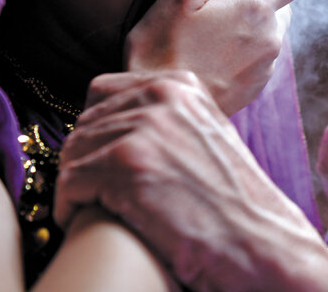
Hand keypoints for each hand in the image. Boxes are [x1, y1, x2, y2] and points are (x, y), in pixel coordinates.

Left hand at [55, 70, 327, 291]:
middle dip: (83, 160)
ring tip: (88, 208)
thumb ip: (169, 119)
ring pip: (73, 152)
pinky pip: (69, 182)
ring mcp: (145, 128)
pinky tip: (83, 220)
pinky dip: (68, 206)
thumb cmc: (234, 201)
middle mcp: (162, 97)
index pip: (103, 92)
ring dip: (75, 185)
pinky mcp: (127, 165)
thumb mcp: (207, 135)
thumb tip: (120, 123)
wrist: (259, 241)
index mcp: (181, 86)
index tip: (99, 158)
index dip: (96, 130)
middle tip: (91, 192)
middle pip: (85, 124)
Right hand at [124, 0, 305, 114]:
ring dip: (253, 26)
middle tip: (224, 1)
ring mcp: (266, 68)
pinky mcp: (256, 89)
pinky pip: (262, 59)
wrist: (162, 107)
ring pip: (272, 34)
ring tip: (214, 30)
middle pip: (284, 8)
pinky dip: (246, 51)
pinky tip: (214, 55)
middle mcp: (271, 39)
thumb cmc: (162, 47)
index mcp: (256, 9)